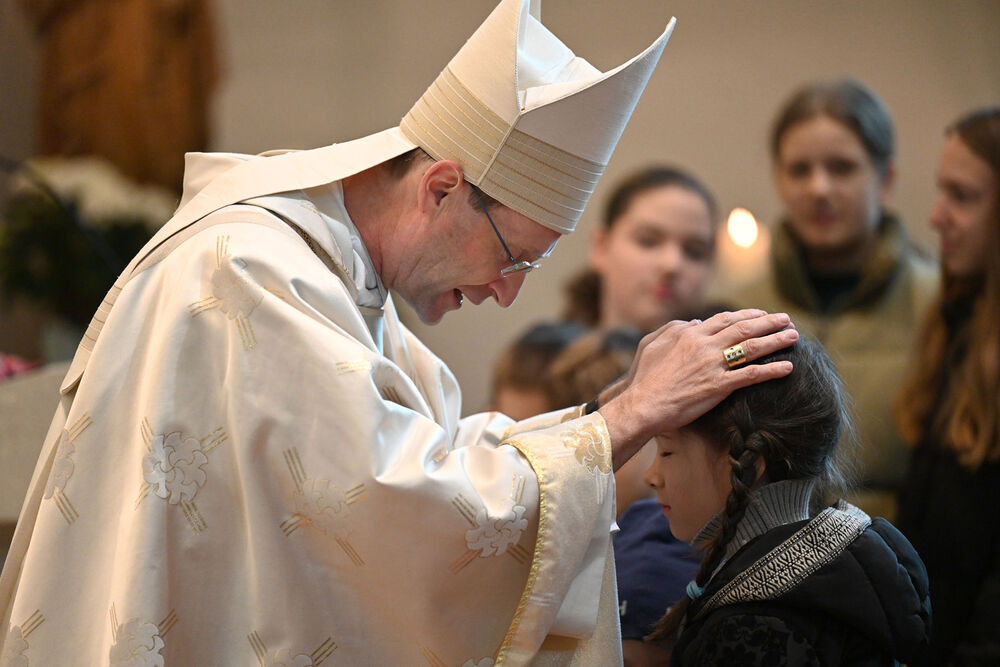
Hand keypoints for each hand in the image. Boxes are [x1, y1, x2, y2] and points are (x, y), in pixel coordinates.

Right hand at [600, 310, 797, 469]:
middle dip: (769, 322)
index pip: (724, 319)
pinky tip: (788, 368)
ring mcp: (714, 366)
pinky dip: (771, 370)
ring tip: (794, 337)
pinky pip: (750, 375)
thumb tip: (694, 322)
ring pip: (752, 348)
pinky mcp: (719, 386)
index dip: (746, 315)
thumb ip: (674, 329)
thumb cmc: (644, 377)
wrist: (644, 404)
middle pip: (744, 328)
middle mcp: (705, 346)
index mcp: (690, 335)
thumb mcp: (652, 344)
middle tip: (787, 319)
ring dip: (776, 341)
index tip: (761, 314)